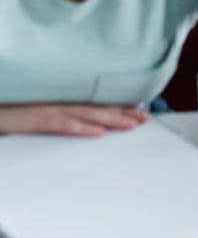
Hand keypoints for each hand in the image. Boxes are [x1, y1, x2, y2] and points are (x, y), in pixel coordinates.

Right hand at [0, 103, 147, 136]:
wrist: (1, 113)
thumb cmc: (20, 116)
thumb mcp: (48, 117)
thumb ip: (68, 120)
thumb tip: (91, 128)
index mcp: (67, 104)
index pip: (99, 107)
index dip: (120, 109)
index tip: (140, 113)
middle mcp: (64, 104)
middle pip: (99, 108)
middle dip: (123, 113)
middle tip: (144, 118)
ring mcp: (53, 110)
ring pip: (88, 114)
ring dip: (110, 119)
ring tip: (130, 124)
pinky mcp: (41, 119)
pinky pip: (65, 124)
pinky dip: (82, 128)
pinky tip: (97, 133)